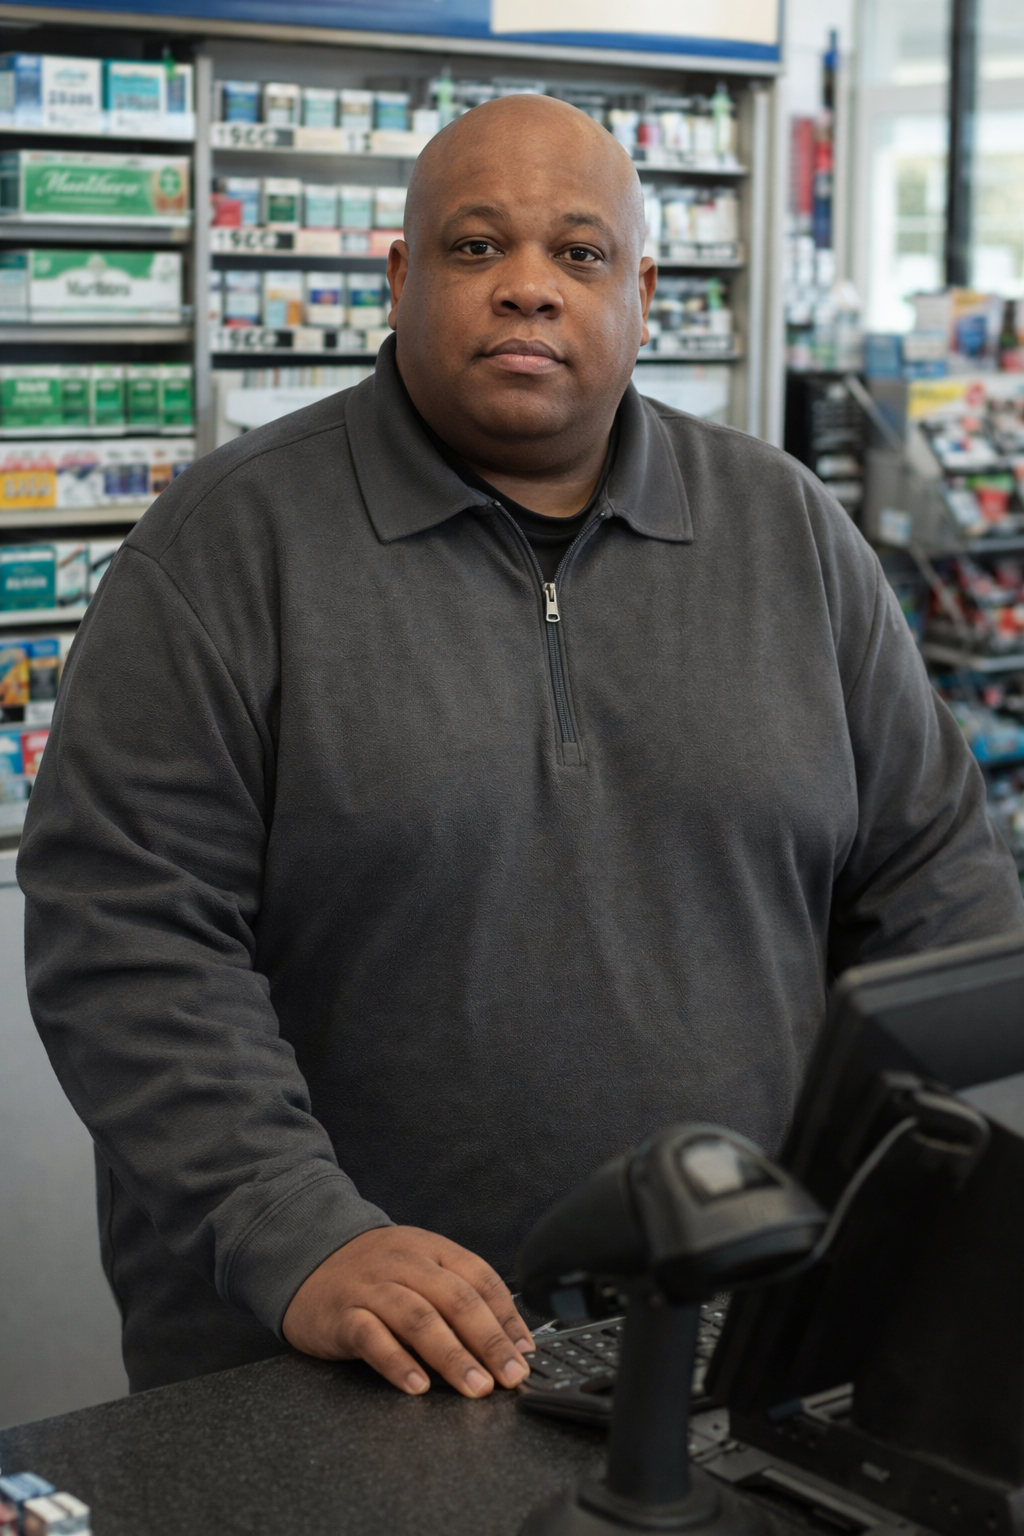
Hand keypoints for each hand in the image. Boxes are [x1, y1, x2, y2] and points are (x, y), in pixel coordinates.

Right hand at [282, 1225, 534, 1398]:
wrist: (307, 1253)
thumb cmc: (374, 1270)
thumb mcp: (419, 1266)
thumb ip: (457, 1293)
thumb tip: (507, 1338)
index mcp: (432, 1250)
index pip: (480, 1278)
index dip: (507, 1316)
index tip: (526, 1351)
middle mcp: (405, 1264)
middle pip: (456, 1299)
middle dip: (489, 1341)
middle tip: (510, 1376)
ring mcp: (372, 1288)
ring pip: (419, 1318)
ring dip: (452, 1355)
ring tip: (476, 1386)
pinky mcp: (342, 1314)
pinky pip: (372, 1337)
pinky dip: (397, 1362)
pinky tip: (417, 1386)